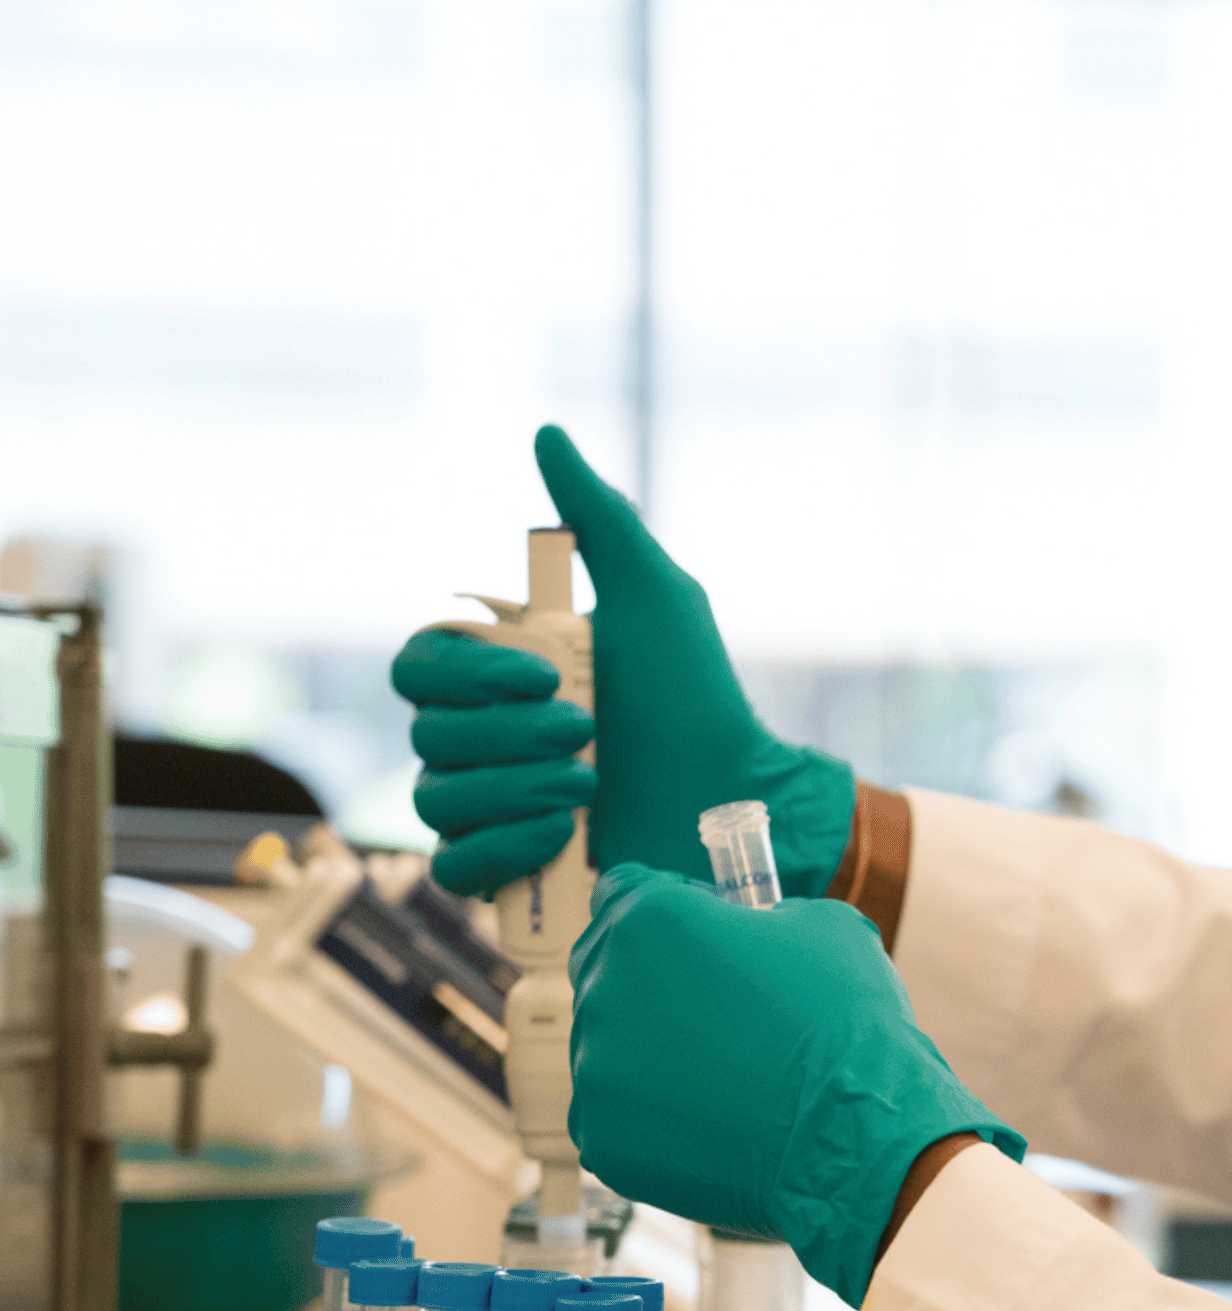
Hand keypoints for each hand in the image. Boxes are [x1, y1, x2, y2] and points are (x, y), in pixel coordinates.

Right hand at [395, 424, 855, 899]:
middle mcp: (481, 742)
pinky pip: (452, 867)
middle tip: (588, 732)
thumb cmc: (698, 699)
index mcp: (499, 679)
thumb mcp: (656, 598)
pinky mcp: (507, 875)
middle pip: (424, 731)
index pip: (415, 666)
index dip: (467, 673)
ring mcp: (489, 811)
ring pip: (434, 799)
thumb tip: (548, 435)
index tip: (549, 672)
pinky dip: (504, 848)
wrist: (736, 800)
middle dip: (509, 732)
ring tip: (590, 785)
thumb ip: (599, 519)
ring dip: (515, 788)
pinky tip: (564, 836)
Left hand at [566, 865, 1023, 1303]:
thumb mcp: (821, 926)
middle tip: (722, 1010)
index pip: (623, 891)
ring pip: (613, 1047)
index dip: (672, 907)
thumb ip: (759, 918)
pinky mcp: (602, 1137)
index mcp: (649, 920)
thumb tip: (750, 934)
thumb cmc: (844, 1022)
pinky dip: (660, 1115)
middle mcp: (606, 988)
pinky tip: (717, 1118)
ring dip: (657, 1053)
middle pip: (609, 968)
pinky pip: (619, 1114)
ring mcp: (596, 1070)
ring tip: (731, 1075)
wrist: (855, 1135)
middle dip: (657, 980)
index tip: (708, 933)